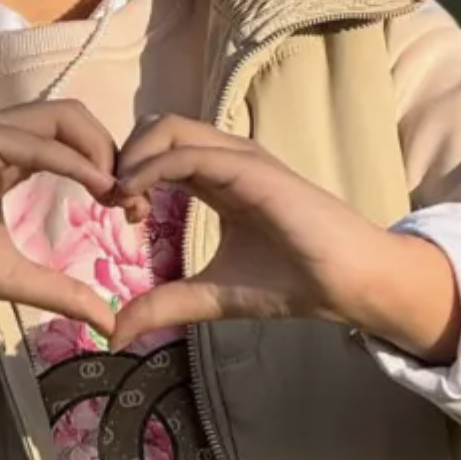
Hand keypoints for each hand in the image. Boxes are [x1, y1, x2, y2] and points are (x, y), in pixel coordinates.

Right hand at [0, 100, 137, 362]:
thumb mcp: (17, 275)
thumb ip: (63, 291)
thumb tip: (110, 323)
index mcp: (13, 156)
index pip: (75, 141)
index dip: (110, 169)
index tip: (131, 213)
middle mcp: (4, 135)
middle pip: (76, 118)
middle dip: (113, 151)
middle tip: (132, 199)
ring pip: (61, 116)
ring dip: (100, 150)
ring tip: (118, 192)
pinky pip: (34, 140)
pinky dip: (72, 160)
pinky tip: (97, 187)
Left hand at [108, 115, 460, 361]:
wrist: (345, 283)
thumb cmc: (288, 280)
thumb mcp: (210, 294)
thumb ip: (164, 304)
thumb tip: (115, 332)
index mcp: (216, 176)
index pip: (159, 148)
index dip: (128, 172)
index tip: (120, 215)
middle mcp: (224, 156)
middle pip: (157, 127)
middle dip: (123, 156)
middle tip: (116, 202)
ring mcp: (237, 157)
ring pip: (168, 127)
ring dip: (133, 157)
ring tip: (123, 199)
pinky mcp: (247, 167)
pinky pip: (187, 153)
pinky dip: (151, 167)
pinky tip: (135, 197)